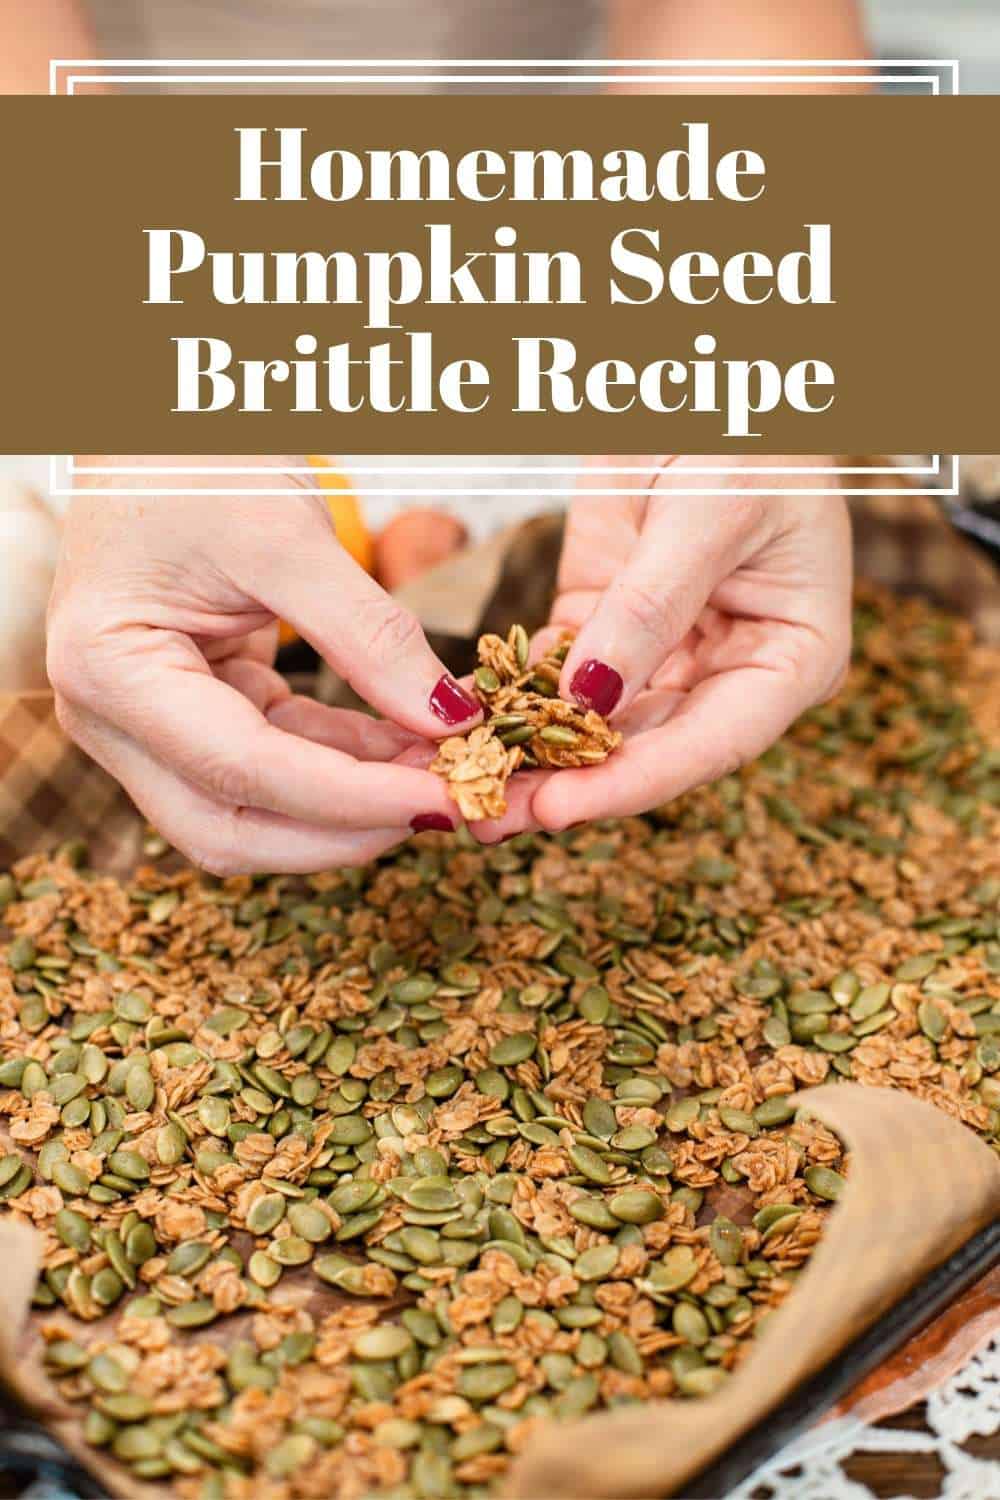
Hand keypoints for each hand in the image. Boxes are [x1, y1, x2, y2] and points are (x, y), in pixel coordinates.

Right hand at [47, 460, 480, 873]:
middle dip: (346, 830)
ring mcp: (150, 721)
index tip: (448, 798)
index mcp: (111, 669)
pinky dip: (344, 762)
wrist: (155, 429)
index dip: (352, 799)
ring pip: (256, 808)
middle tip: (449, 807)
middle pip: (232, 826)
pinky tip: (414, 747)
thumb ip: (369, 634)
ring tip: (447, 772)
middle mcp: (113, 716)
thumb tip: (451, 721)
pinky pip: (276, 763)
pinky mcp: (195, 710)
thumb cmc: (195, 459)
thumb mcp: (286, 535)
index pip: (241, 770)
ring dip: (354, 802)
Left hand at [471, 456, 851, 837]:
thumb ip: (652, 605)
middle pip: (646, 749)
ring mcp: (660, 654)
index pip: (712, 741)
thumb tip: (589, 699)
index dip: (637, 782)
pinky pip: (551, 677)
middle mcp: (728, 672)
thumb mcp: (713, 509)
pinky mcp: (601, 626)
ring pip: (592, 728)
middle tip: (490, 814)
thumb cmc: (746, 435)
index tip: (563, 808)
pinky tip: (455, 731)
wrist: (699, 380)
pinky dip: (505, 703)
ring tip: (462, 788)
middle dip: (568, 784)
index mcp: (792, 659)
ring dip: (529, 759)